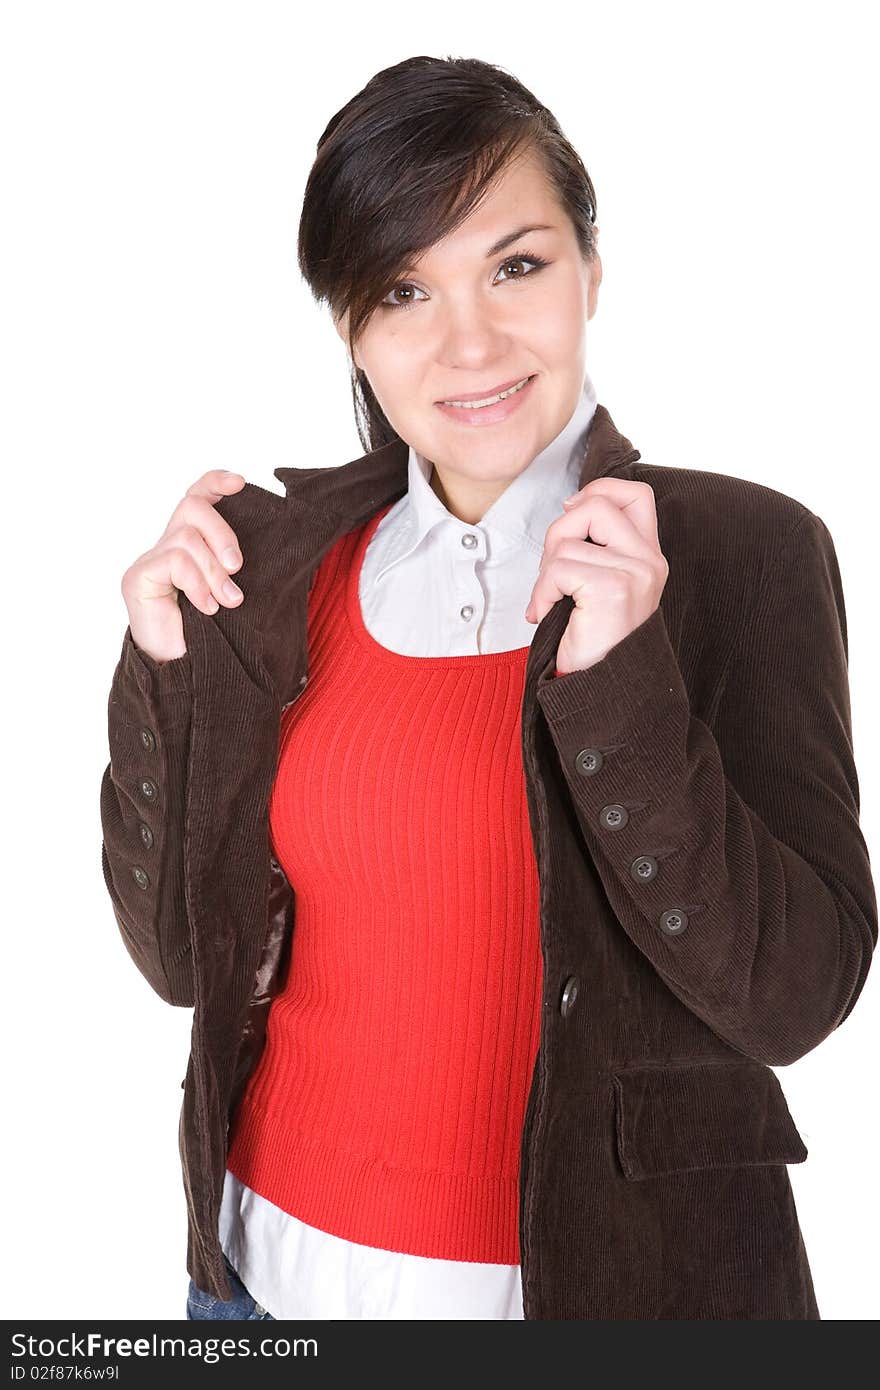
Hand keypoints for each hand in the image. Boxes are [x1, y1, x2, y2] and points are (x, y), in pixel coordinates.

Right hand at [121, 469, 247, 663]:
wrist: (187, 675)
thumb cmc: (214, 637)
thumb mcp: (235, 590)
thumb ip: (238, 565)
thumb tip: (273, 538)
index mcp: (193, 547)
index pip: (197, 497)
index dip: (215, 483)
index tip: (241, 483)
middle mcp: (168, 547)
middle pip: (193, 506)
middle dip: (223, 533)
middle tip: (237, 567)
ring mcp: (150, 561)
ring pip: (187, 537)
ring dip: (214, 570)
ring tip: (227, 601)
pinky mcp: (137, 577)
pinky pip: (175, 561)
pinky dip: (197, 584)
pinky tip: (206, 607)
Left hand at [524, 478, 668, 673]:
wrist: (605, 690)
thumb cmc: (596, 642)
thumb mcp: (603, 586)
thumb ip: (598, 549)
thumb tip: (570, 509)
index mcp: (649, 557)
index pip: (636, 494)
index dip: (598, 489)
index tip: (571, 510)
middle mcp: (649, 561)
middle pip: (596, 504)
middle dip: (558, 530)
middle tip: (551, 569)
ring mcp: (634, 573)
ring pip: (567, 540)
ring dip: (545, 572)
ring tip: (550, 599)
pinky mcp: (612, 589)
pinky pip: (557, 569)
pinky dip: (541, 591)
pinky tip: (546, 613)